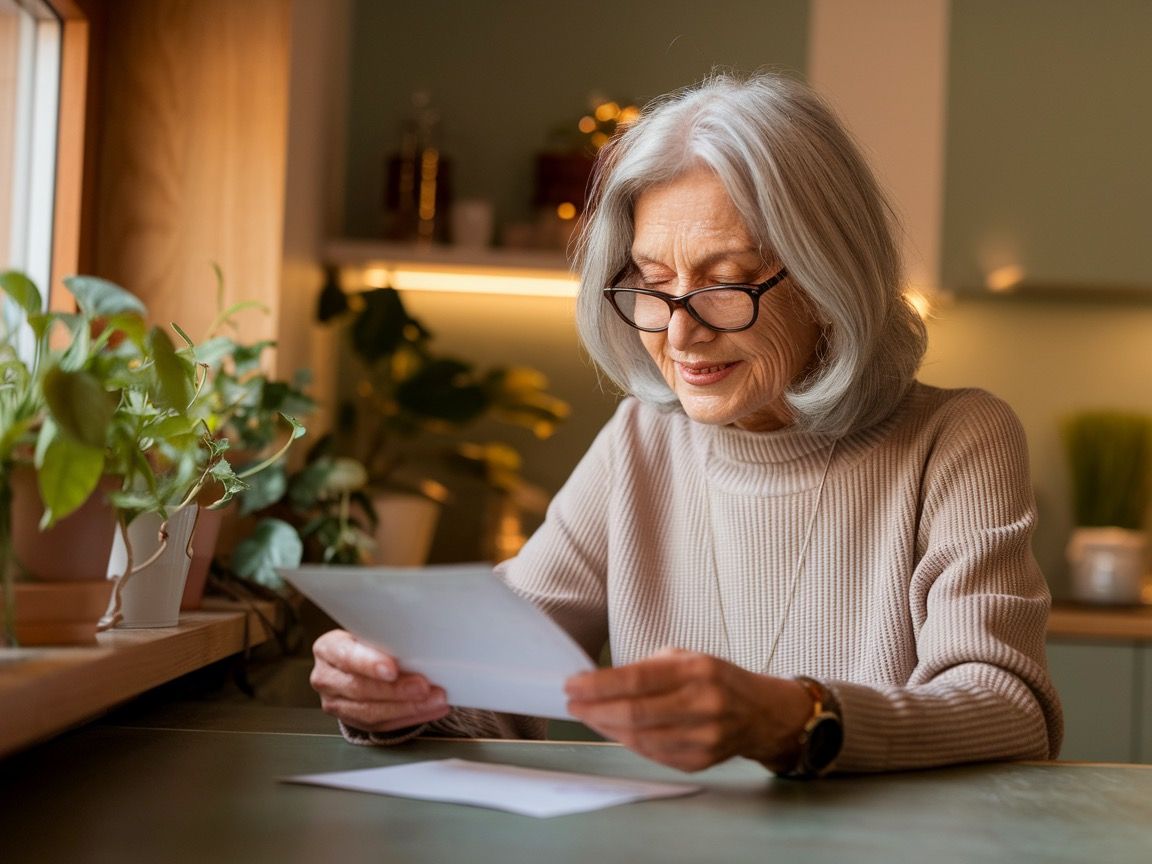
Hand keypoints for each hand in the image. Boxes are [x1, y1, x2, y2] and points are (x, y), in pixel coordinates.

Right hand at [310, 629, 450, 732]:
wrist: (354, 659)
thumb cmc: (365, 641)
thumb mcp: (368, 630)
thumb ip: (384, 636)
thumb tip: (418, 641)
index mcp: (328, 649)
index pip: (347, 657)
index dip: (369, 664)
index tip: (393, 669)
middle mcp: (327, 678)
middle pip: (360, 689)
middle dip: (396, 691)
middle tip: (423, 687)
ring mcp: (336, 703)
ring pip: (371, 713)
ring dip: (408, 708)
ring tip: (434, 700)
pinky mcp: (352, 721)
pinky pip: (382, 725)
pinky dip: (410, 717)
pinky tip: (430, 709)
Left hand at [564, 647, 813, 771]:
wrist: (762, 713)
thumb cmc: (718, 680)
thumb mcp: (689, 658)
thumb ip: (648, 669)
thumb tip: (601, 682)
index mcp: (697, 671)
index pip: (636, 680)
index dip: (598, 685)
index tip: (573, 684)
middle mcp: (702, 705)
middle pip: (634, 713)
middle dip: (595, 709)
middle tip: (573, 704)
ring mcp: (703, 737)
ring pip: (640, 738)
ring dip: (606, 728)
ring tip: (588, 716)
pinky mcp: (700, 761)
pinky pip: (652, 754)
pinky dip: (627, 742)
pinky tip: (613, 730)